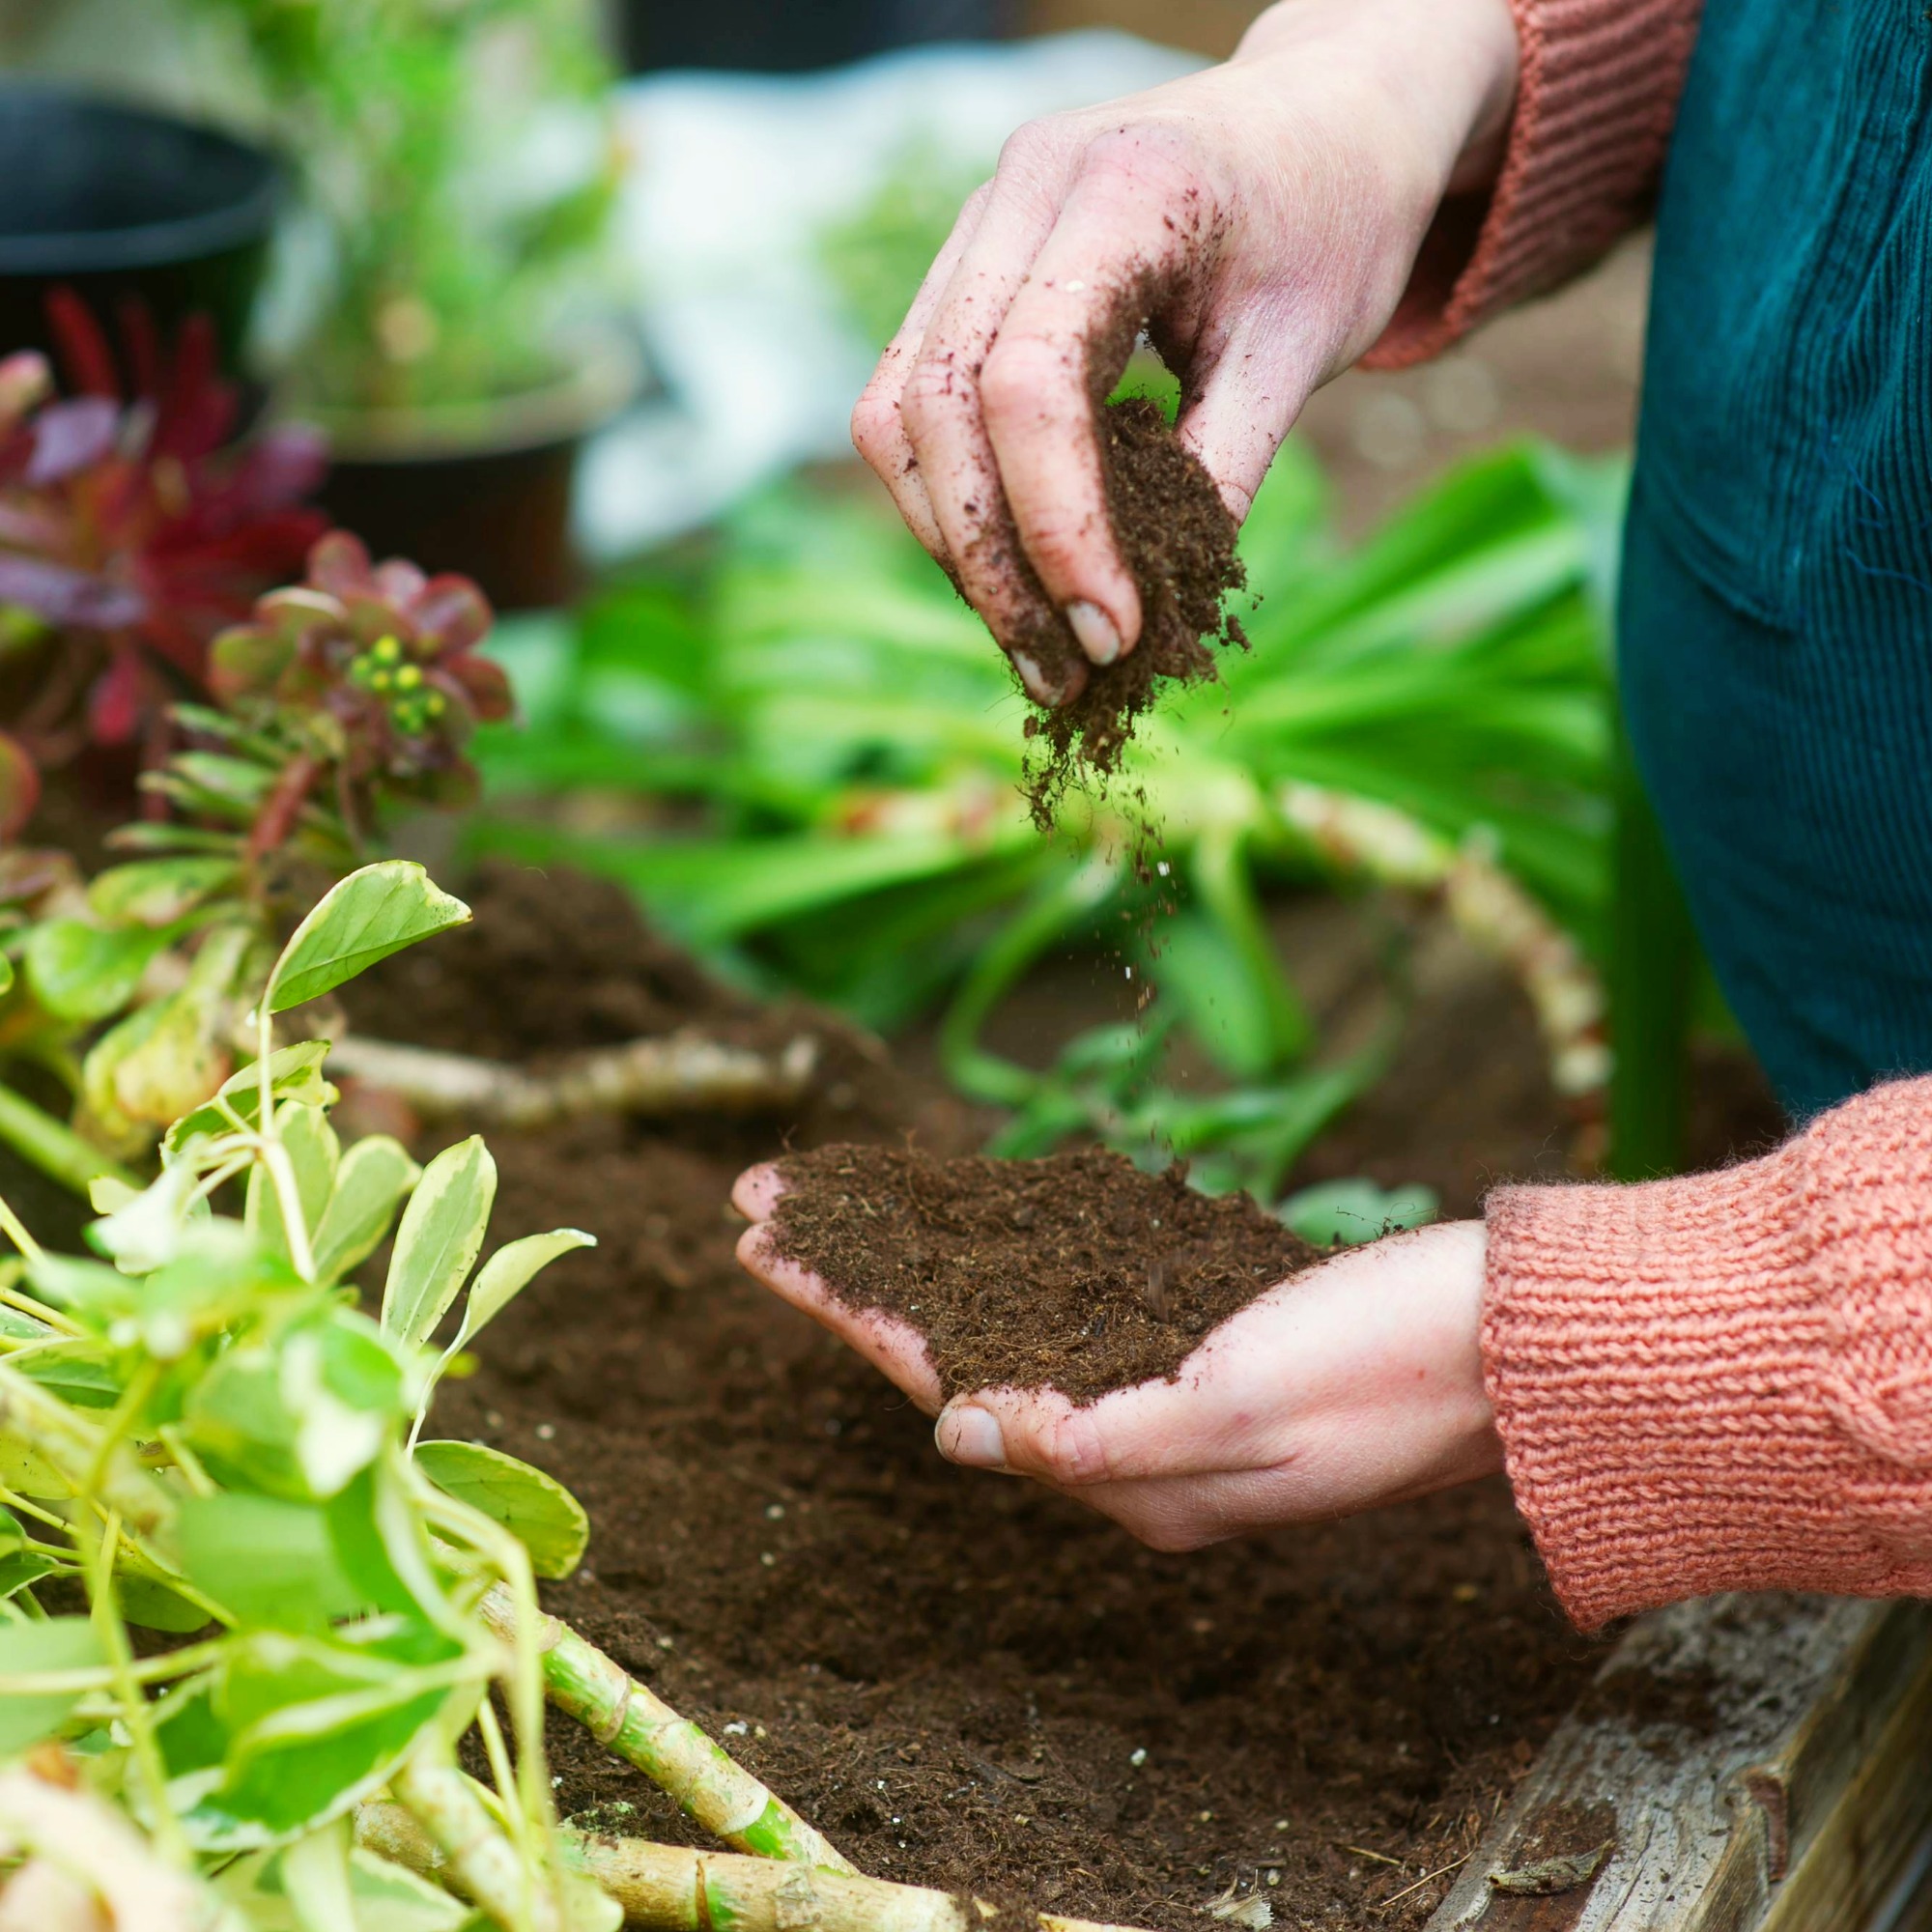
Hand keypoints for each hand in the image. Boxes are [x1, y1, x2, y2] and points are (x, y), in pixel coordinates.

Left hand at [733, 1163, 1503, 1549]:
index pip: (943, 1379)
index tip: (761, 1237)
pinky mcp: (1207, 1345)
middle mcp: (1131, 1444)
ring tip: (845, 1203)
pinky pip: (1075, 1300)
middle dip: (858, 1275)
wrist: (1518, 1346)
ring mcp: (1168, 1396)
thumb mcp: (1243, 1410)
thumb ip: (1097, 1433)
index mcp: (1128, 1472)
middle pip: (955, 1347)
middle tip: (767, 1199)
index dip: (846, 1305)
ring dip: (919, 1260)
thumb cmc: (1394, 1367)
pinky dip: (1009, 1258)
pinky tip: (980, 1228)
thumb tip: (954, 1434)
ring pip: (1006, 1318)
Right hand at [851, 0, 1520, 705]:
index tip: (1112, 636)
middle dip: (992, 564)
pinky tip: (1018, 574)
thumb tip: (1150, 626)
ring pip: (896, 414)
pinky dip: (953, 502)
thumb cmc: (1333, 222)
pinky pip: (911, 403)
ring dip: (956, 547)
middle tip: (1066, 676)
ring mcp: (975, 225)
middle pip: (937, 409)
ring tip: (1039, 648)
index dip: (1056, 527)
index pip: (1029, 382)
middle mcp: (1019, 191)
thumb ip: (1220, 473)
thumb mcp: (1303, 349)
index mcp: (1122, 188)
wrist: (1322, 120)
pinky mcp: (964, 270)